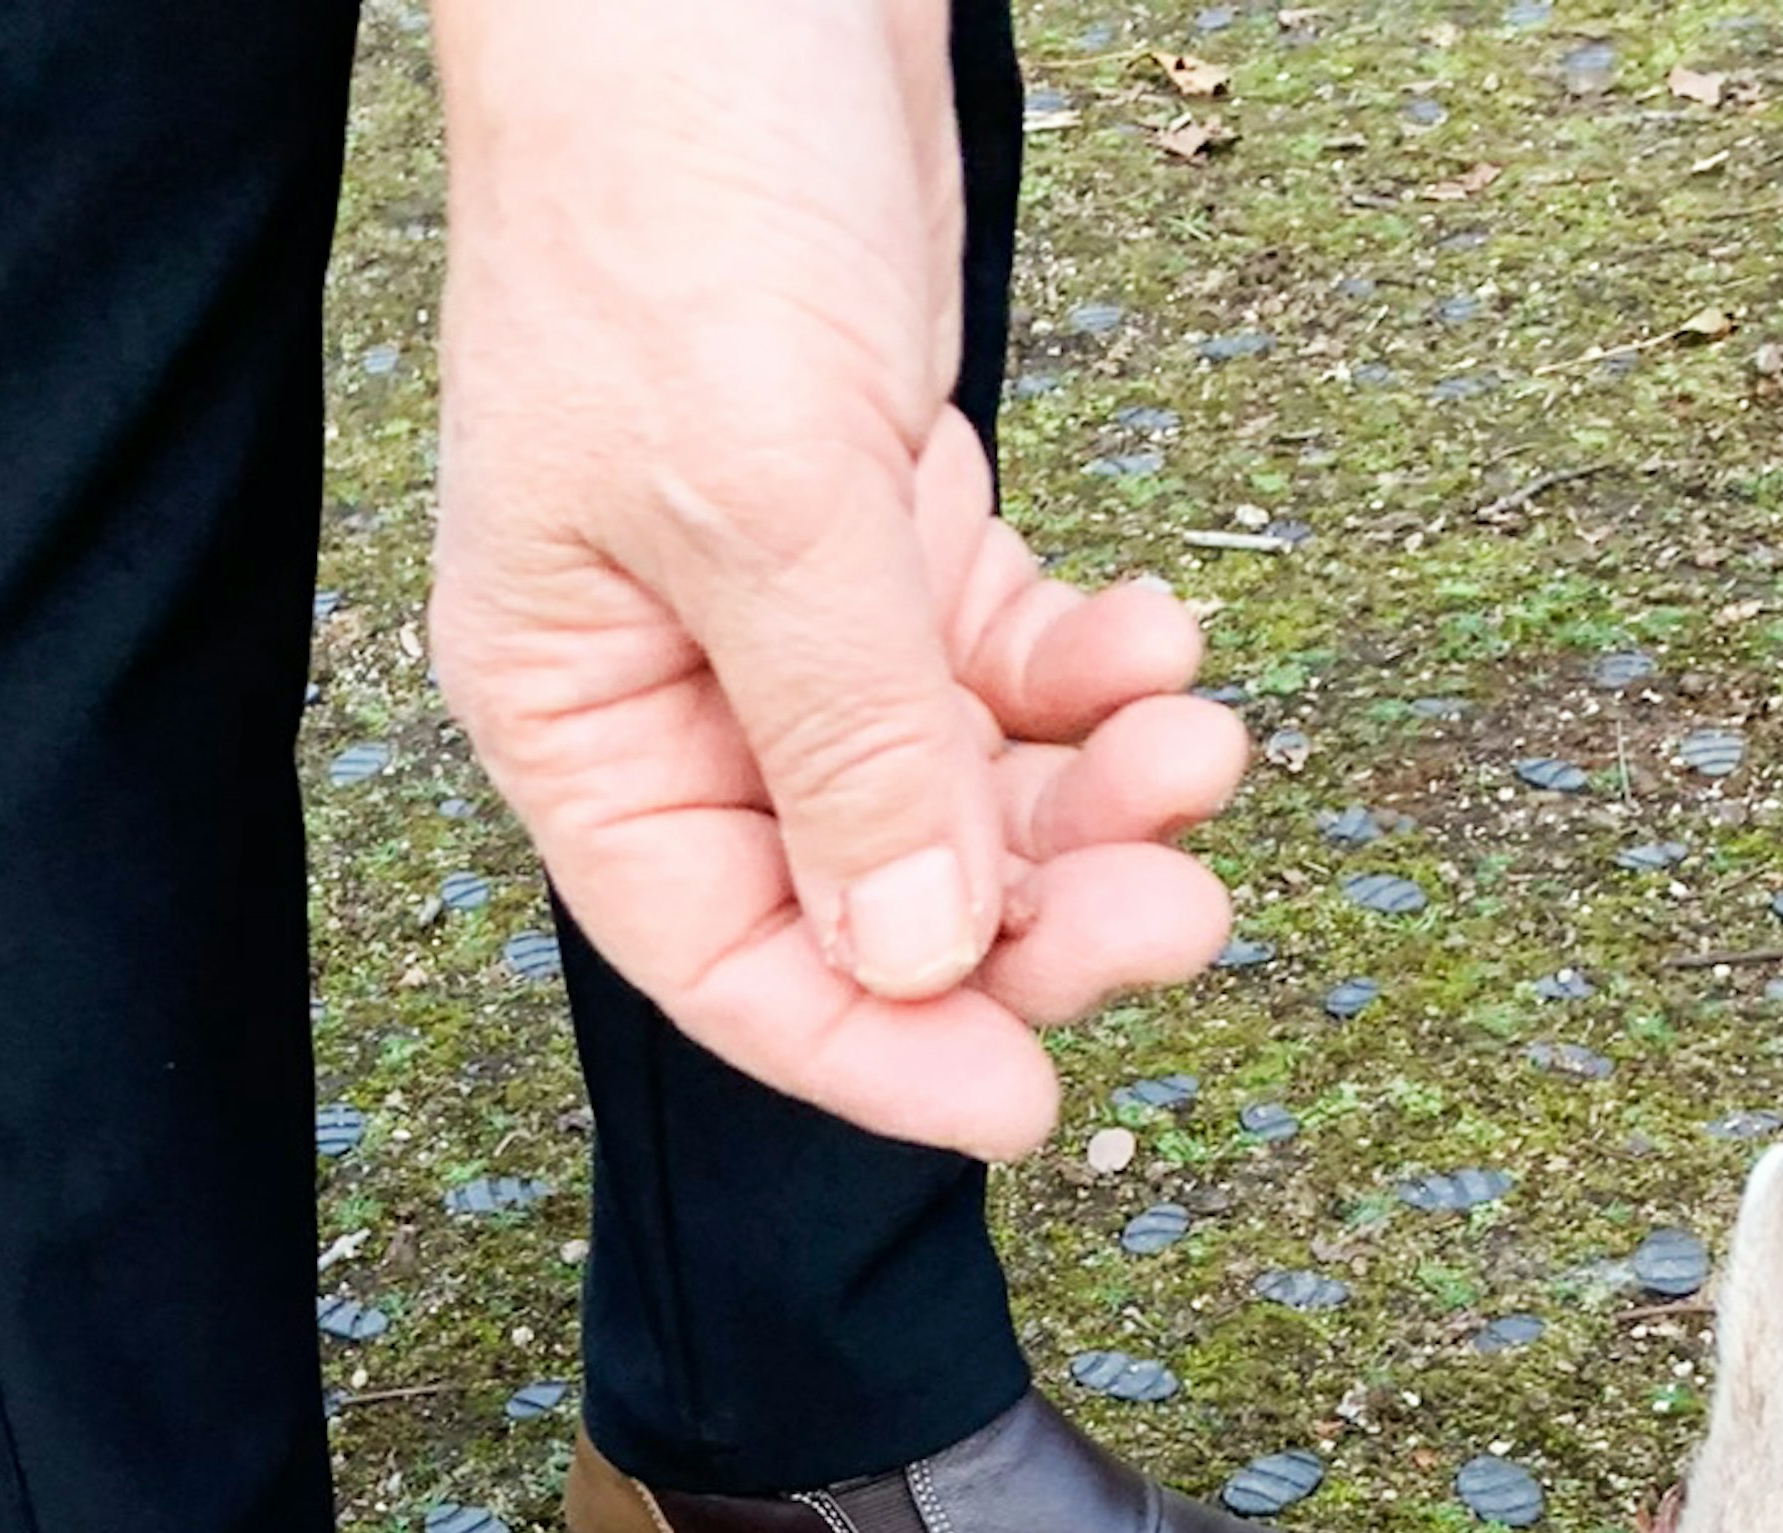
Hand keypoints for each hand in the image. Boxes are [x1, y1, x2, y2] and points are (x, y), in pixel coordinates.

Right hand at [429, 0, 1246, 1152]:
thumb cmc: (672, 181)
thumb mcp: (764, 489)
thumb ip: (847, 742)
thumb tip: (918, 962)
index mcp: (580, 712)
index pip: (727, 956)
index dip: (875, 1051)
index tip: (1028, 1102)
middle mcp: (681, 689)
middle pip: (870, 892)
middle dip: (1035, 912)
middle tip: (1184, 911)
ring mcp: (790, 607)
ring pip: (962, 788)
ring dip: (1093, 798)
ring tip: (1201, 750)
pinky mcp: (886, 514)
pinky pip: (1006, 664)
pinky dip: (1093, 675)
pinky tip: (1162, 649)